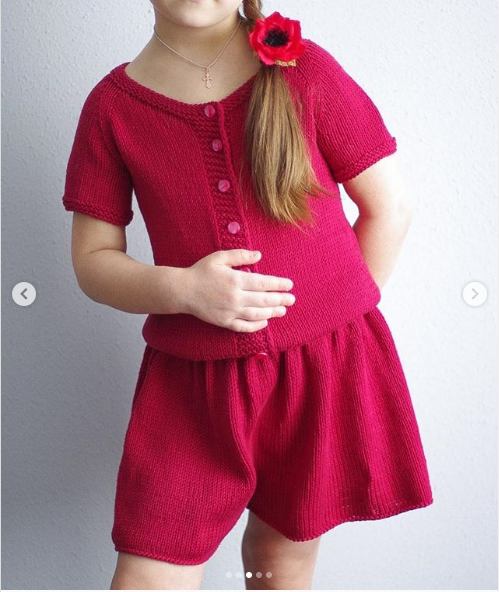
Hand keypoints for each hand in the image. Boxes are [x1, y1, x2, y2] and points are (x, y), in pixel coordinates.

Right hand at [179, 249, 294, 332]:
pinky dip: (256, 326)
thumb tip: (259, 255)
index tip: (289, 285)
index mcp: (236, 280)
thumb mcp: (219, 257)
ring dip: (272, 312)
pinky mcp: (224, 322)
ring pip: (257, 314)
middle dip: (280, 299)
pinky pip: (244, 326)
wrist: (183, 291)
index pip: (263, 283)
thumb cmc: (201, 271)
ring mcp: (230, 311)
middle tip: (292, 299)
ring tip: (283, 310)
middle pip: (264, 300)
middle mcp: (235, 297)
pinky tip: (265, 322)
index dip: (278, 284)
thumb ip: (240, 255)